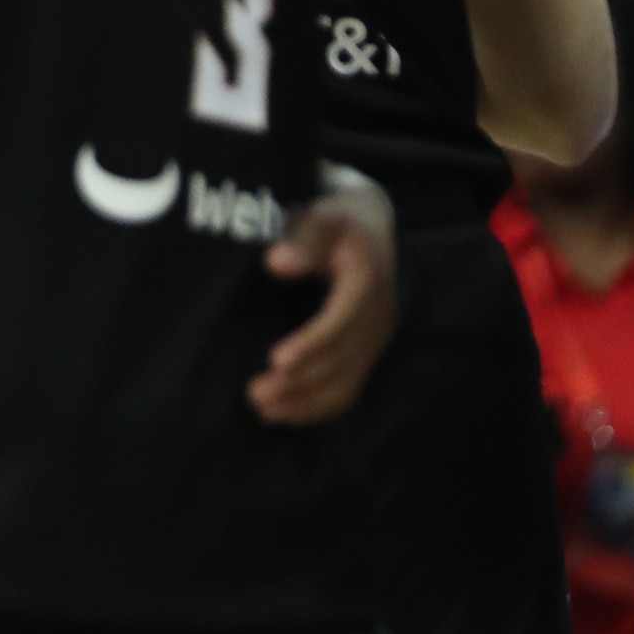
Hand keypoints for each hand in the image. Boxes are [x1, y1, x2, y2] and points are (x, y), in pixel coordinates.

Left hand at [251, 173, 395, 424]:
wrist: (369, 231)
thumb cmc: (336, 222)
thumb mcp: (322, 217)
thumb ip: (303, 238)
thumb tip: (277, 263)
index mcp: (367, 282)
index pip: (340, 321)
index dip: (311, 344)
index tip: (277, 360)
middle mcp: (377, 317)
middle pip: (342, 360)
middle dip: (300, 382)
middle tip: (255, 393)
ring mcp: (374, 340)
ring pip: (345, 384)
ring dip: (305, 402)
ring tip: (262, 409)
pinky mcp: (364, 354)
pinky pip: (346, 389)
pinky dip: (316, 408)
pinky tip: (283, 415)